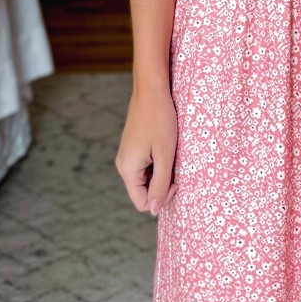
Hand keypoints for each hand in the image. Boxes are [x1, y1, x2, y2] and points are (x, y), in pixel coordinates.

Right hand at [115, 80, 178, 213]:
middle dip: (161, 186)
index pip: (142, 203)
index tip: (175, 181)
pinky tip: (165, 150)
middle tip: (176, 169)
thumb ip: (160, 184)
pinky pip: (145, 167)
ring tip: (171, 156)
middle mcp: (123, 165)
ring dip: (161, 174)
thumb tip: (154, 210)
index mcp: (128, 170)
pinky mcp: (133, 148)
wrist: (151, 91)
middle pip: (143, 192)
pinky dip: (157, 164)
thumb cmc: (160, 121)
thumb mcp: (165, 156)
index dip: (161, 198)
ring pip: (145, 180)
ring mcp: (127, 156)